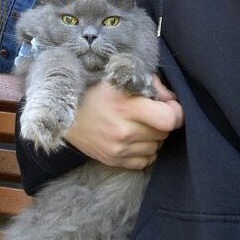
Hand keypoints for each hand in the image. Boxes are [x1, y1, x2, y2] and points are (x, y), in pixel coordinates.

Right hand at [64, 77, 183, 169]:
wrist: (64, 115)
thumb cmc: (94, 91)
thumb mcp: (119, 78)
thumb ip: (150, 84)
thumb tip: (171, 98)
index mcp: (126, 107)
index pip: (169, 118)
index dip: (176, 111)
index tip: (169, 104)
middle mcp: (124, 131)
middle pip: (164, 132)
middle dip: (162, 121)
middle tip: (150, 111)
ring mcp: (118, 149)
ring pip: (156, 147)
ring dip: (154, 136)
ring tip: (139, 123)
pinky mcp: (114, 161)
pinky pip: (145, 160)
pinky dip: (145, 150)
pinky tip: (134, 138)